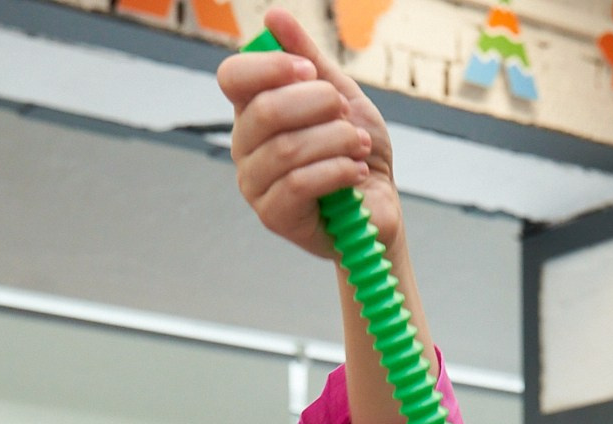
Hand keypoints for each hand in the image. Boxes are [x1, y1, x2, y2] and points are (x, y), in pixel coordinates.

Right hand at [220, 7, 401, 259]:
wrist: (379, 208)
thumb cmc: (356, 153)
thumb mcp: (341, 97)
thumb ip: (309, 60)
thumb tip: (274, 18)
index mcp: (254, 110)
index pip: (233, 77)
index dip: (271, 66)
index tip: (310, 72)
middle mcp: (245, 144)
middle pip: (265, 110)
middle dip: (320, 106)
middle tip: (348, 116)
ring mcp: (254, 183)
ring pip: (287, 148)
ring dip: (337, 141)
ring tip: (360, 146)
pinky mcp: (273, 215)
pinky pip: (297, 183)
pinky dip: (337, 171)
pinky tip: (357, 172)